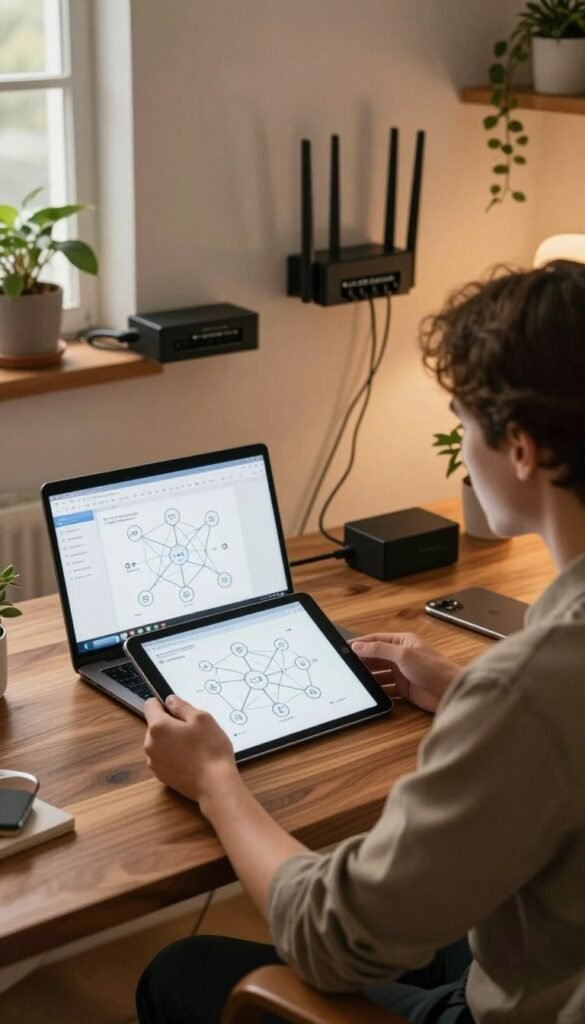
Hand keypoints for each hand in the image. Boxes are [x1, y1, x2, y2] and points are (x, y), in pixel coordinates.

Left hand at [143, 695, 238, 811]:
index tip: (178, 710)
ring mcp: (153, 762)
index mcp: (158, 727)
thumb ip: (182, 707)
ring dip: (170, 741)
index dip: (163, 703)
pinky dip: (172, 756)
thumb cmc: (210, 749)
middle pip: (155, 725)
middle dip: (169, 724)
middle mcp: (149, 744)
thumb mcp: (202, 719)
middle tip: (192, 731)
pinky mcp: (160, 776)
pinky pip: (163, 758)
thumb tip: (169, 700)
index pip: (150, 705)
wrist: (214, 785)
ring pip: (159, 743)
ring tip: (193, 747)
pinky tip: (190, 760)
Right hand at [351, 633, 459, 712]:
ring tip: (355, 680)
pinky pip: (386, 689)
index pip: (376, 640)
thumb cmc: (434, 668)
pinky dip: (378, 691)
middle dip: (362, 661)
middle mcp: (401, 656)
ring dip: (369, 677)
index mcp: (403, 642)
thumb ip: (380, 650)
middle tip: (346, 667)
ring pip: (379, 674)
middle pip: (376, 657)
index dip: (361, 643)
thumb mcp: (404, 655)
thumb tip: (359, 646)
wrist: (451, 691)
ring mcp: (402, 673)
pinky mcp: (404, 689)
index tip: (345, 648)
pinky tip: (369, 693)